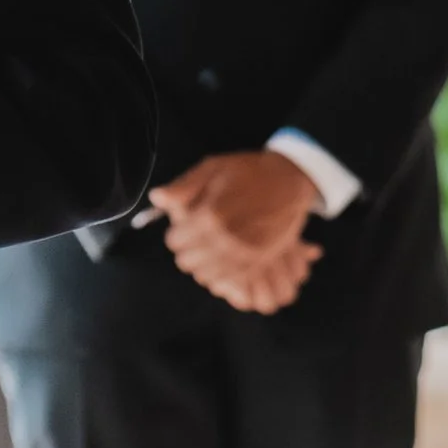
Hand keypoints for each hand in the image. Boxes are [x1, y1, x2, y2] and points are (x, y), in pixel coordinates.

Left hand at [150, 147, 320, 314]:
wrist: (290, 180)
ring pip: (207, 274)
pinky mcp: (261, 261)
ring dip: (203, 264)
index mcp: (210, 214)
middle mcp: (227, 238)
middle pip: (188, 261)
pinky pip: (231, 280)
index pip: (175, 241)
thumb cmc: (249, 172)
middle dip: (187, 249)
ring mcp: (245, 253)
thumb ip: (183, 186)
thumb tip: (157, 198)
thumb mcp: (213, 167)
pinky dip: (222, 274)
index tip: (184, 227)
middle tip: (197, 238)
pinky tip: (224, 260)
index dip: (175, 234)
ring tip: (210, 248)